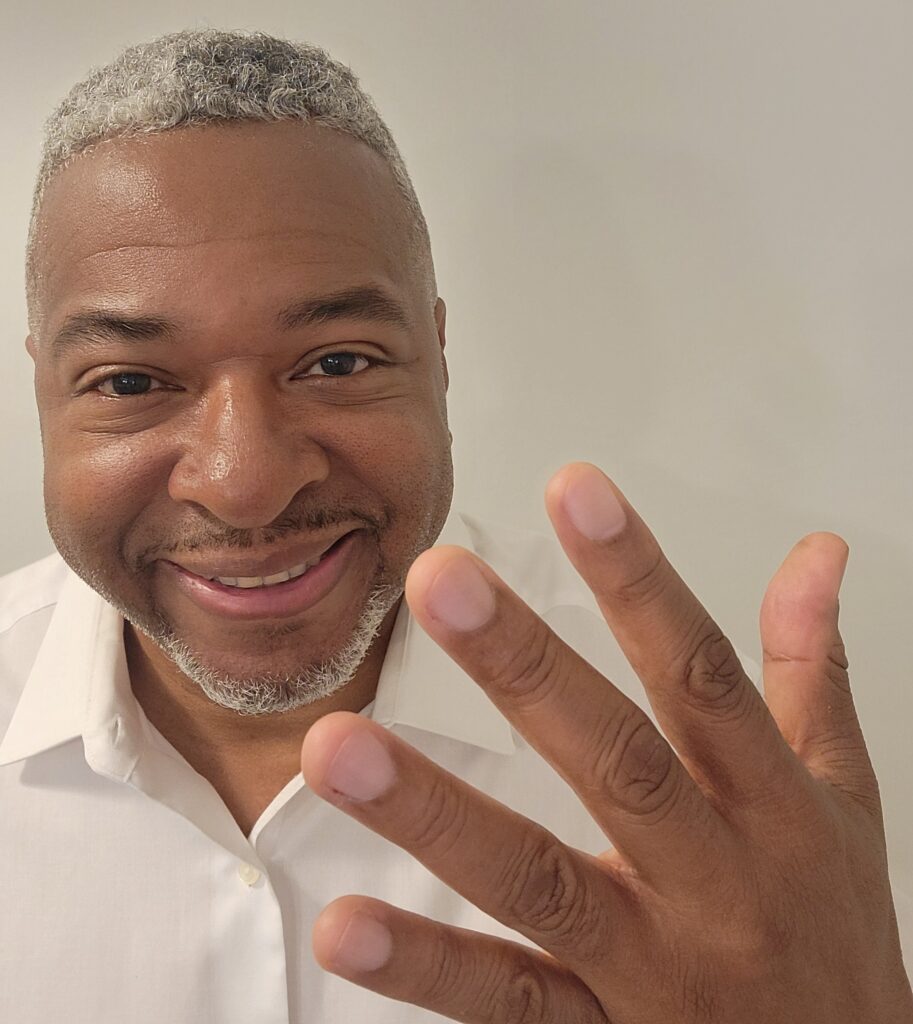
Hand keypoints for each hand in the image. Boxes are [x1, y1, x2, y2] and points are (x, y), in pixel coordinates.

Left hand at [301, 463, 912, 1022]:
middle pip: (615, 758)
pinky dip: (427, 967)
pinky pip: (507, 1004)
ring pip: (538, 879)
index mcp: (770, 805)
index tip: (574, 491)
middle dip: (525, 665)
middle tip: (438, 579)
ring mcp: (651, 967)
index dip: (640, 578)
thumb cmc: (837, 934)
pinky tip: (346, 924)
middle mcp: (713, 879)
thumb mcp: (844, 799)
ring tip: (337, 744)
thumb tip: (817, 554)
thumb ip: (812, 671)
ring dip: (434, 810)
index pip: (702, 672)